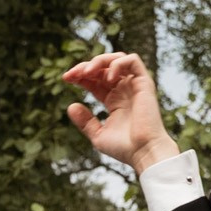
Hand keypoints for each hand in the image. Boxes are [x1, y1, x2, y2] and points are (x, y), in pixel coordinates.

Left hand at [63, 52, 175, 176]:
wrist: (144, 152)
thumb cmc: (124, 147)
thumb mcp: (98, 135)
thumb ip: (85, 122)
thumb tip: (70, 105)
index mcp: (114, 100)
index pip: (95, 80)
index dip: (80, 76)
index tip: (66, 79)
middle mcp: (124, 90)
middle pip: (103, 67)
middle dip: (85, 67)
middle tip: (71, 74)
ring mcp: (134, 85)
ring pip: (117, 59)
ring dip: (100, 61)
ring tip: (87, 73)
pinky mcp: (144, 82)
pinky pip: (133, 60)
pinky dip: (118, 64)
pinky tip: (107, 77)